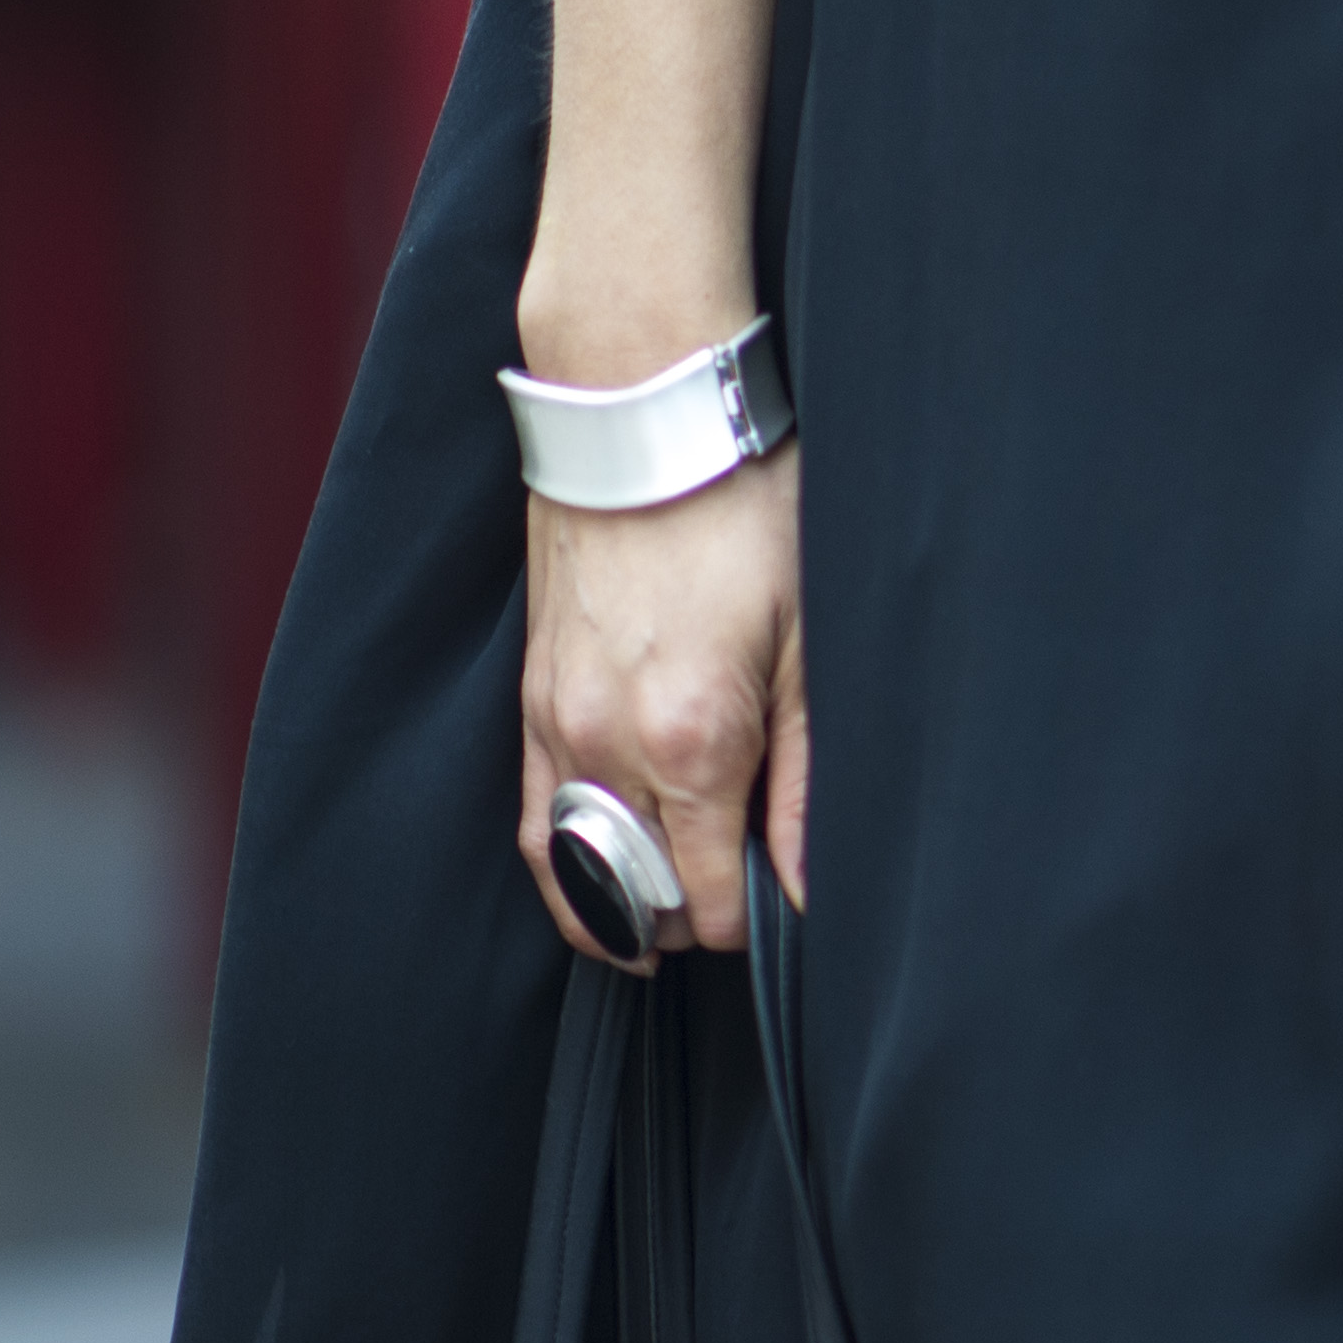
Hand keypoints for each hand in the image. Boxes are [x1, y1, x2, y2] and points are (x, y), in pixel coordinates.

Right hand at [516, 443, 806, 967]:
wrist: (644, 423)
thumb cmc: (745, 514)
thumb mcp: (810, 644)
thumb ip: (806, 780)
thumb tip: (805, 885)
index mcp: (692, 743)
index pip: (709, 901)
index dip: (753, 919)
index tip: (784, 896)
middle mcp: (609, 748)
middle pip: (642, 897)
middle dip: (694, 916)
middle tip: (745, 891)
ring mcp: (558, 726)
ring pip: (573, 871)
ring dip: (625, 903)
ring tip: (674, 914)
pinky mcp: (532, 699)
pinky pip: (532, 818)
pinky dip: (566, 861)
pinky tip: (605, 868)